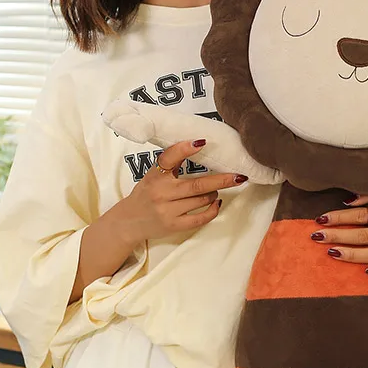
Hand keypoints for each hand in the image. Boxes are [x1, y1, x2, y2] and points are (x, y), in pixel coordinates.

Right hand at [113, 139, 247, 246]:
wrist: (128, 222)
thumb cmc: (146, 193)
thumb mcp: (153, 175)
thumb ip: (171, 164)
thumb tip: (200, 145)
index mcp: (155, 176)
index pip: (168, 159)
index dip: (184, 149)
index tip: (202, 141)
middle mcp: (161, 193)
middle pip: (197, 185)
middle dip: (221, 180)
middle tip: (238, 175)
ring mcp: (167, 211)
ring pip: (201, 200)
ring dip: (214, 193)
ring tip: (217, 188)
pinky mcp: (174, 226)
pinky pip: (200, 218)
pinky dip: (212, 210)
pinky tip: (217, 203)